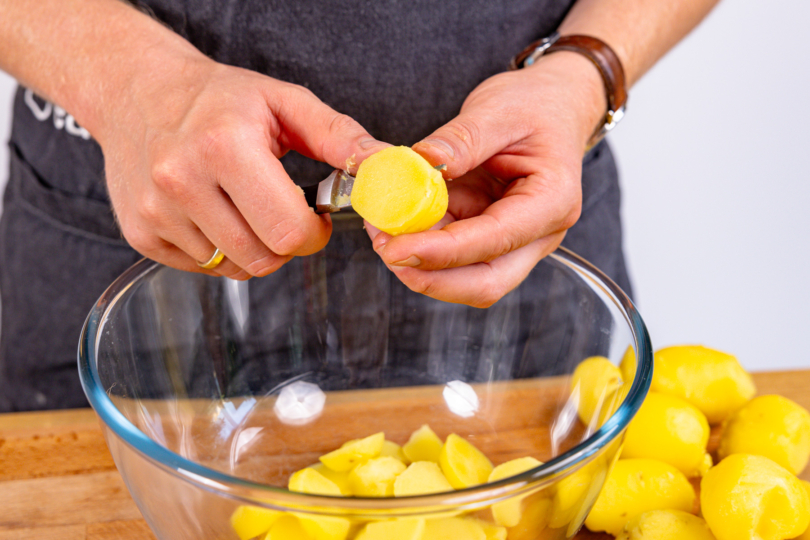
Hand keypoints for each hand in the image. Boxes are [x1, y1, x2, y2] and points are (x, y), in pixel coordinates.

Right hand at [99, 57, 384, 278]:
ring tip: (243, 205)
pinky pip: (201, 267)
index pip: (287, 232)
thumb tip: (385, 167)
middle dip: (286, 244)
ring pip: (233, 268)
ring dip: (252, 248)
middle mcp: (181, 182)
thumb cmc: (220, 98)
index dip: (312, 234)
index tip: (311, 218)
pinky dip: (219, 249)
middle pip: (262, 259)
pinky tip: (213, 212)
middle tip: (281, 212)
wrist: (139, 92)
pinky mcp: (140, 232)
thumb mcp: (284, 102)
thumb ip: (339, 137)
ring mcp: (155, 212)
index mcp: (224, 147)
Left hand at [368, 52, 607, 306]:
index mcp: (552, 200)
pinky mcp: (488, 238)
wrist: (550, 106)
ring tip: (381, 229)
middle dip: (431, 277)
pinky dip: (421, 246)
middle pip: (486, 283)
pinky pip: (453, 257)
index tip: (397, 248)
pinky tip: (395, 223)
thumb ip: (461, 139)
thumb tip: (421, 163)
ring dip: (420, 264)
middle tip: (385, 250)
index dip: (443, 251)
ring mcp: (514, 241)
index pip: (495, 239)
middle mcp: (538, 233)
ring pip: (466, 278)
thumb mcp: (499, 109)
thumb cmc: (534, 106)